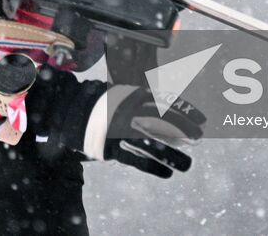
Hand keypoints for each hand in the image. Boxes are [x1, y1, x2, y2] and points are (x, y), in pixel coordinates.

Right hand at [30, 73, 204, 177]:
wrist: (64, 110)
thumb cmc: (98, 103)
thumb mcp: (120, 93)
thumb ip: (140, 98)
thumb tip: (167, 108)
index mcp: (131, 95)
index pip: (164, 102)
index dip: (185, 111)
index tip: (203, 120)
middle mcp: (127, 110)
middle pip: (161, 121)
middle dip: (183, 130)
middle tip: (199, 139)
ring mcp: (118, 129)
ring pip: (151, 143)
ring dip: (171, 155)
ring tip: (187, 165)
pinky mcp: (109, 147)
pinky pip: (134, 158)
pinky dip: (152, 167)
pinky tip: (166, 174)